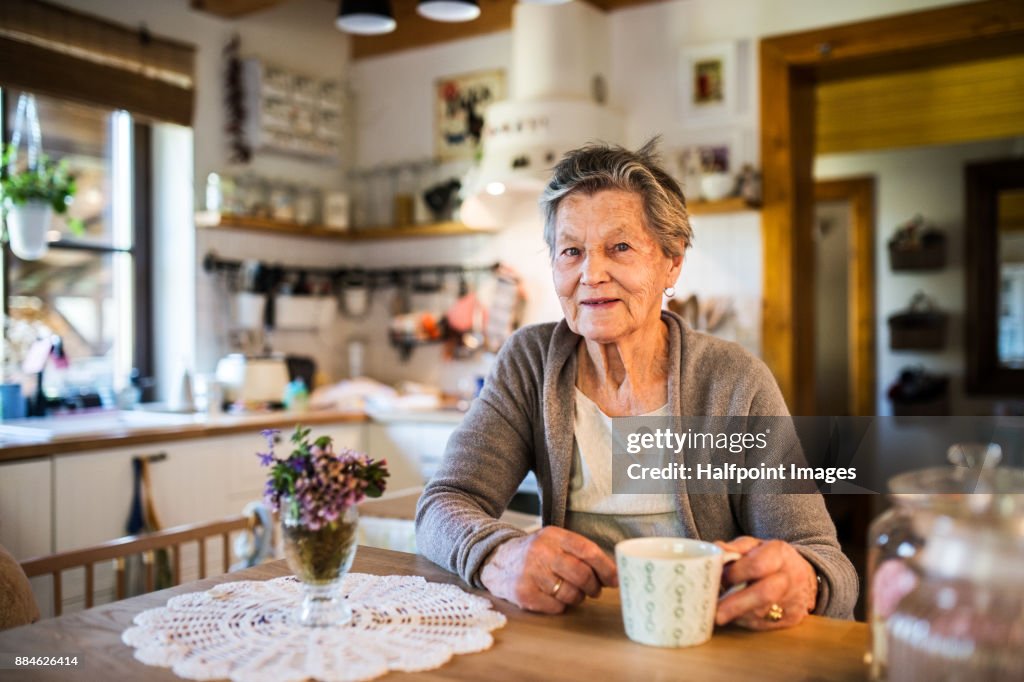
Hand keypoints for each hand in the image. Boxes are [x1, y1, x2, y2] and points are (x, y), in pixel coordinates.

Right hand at [479, 527, 617, 613]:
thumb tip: (613, 574)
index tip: (615, 579)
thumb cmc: (534, 553)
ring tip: (570, 591)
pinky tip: (552, 596)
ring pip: (571, 594)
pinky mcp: (524, 593)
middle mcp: (541, 552)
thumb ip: (580, 552)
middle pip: (582, 575)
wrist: (496, 560)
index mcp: (553, 535)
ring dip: (577, 597)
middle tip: (594, 590)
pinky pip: (556, 607)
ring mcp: (531, 573)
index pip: (588, 551)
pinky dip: (560, 605)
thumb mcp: (554, 541)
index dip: (606, 568)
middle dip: (594, 587)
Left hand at [714, 536, 816, 629]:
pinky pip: (763, 624)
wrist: (803, 576)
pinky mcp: (791, 620)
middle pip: (764, 594)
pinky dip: (744, 621)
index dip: (735, 573)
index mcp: (780, 554)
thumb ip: (734, 548)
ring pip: (761, 613)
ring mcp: (793, 601)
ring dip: (736, 614)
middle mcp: (790, 578)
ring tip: (719, 611)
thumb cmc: (771, 559)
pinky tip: (735, 615)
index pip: (757, 565)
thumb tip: (716, 550)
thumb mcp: (754, 546)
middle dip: (735, 605)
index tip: (719, 578)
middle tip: (714, 613)